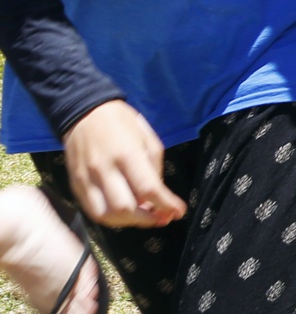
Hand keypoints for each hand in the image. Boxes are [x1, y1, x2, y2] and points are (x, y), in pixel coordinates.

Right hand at [61, 101, 185, 227]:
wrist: (84, 113)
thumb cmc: (122, 123)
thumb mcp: (148, 138)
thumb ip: (154, 168)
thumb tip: (157, 197)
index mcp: (127, 154)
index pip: (148, 189)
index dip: (166, 205)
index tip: (179, 211)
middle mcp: (104, 170)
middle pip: (125, 208)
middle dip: (147, 219)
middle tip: (162, 218)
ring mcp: (86, 180)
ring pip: (106, 215)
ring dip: (129, 222)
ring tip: (145, 217)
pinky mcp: (75, 186)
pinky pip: (93, 212)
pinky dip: (111, 218)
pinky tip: (125, 213)